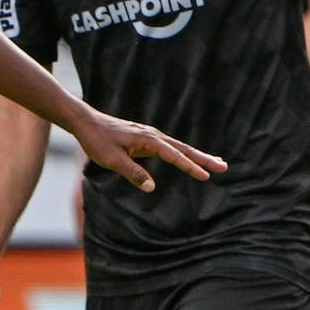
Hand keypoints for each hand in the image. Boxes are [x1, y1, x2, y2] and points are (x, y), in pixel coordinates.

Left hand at [72, 111, 225, 192]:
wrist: (86, 122)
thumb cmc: (97, 141)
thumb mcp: (112, 160)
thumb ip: (132, 173)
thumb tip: (152, 188)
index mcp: (148, 140)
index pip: (174, 156)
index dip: (190, 167)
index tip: (206, 176)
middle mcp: (153, 135)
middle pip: (183, 148)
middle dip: (203, 159)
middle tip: (224, 167)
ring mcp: (150, 135)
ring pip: (178, 146)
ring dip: (196, 155)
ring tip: (215, 162)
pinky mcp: (145, 138)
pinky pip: (169, 146)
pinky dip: (182, 152)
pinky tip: (187, 157)